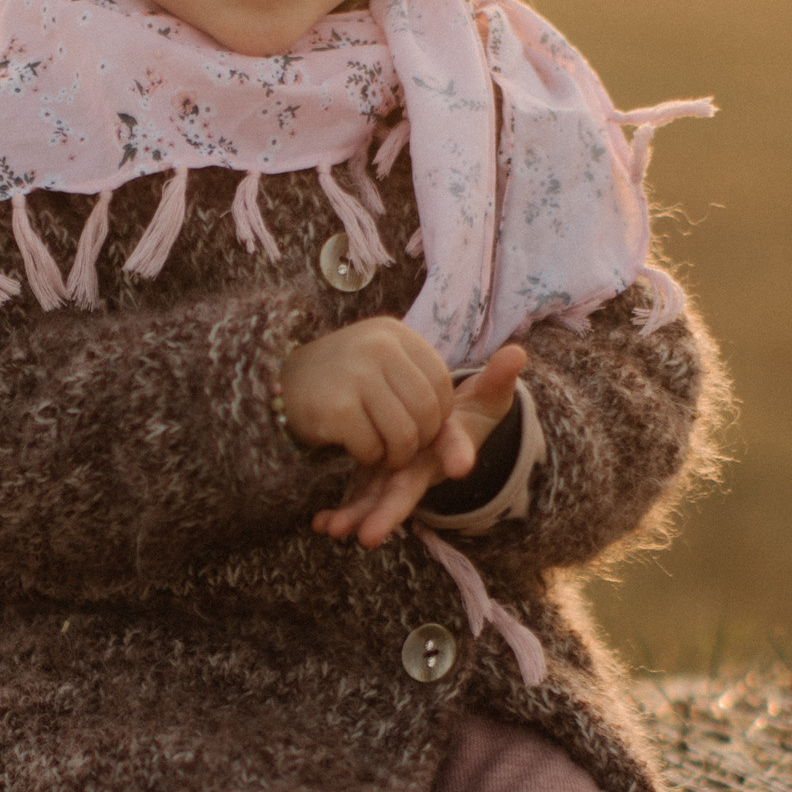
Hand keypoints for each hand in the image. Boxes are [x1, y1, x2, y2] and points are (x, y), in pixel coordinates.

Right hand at [280, 318, 464, 470]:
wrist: (273, 384)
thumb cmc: (338, 379)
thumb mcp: (383, 361)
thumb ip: (433, 371)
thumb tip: (518, 356)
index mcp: (395, 334)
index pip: (441, 384)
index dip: (435, 417)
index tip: (416, 426)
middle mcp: (378, 347)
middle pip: (427, 411)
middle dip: (419, 441)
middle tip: (400, 447)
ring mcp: (356, 375)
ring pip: (404, 434)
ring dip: (395, 455)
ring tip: (381, 452)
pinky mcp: (336, 407)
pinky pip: (372, 449)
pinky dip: (368, 457)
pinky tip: (355, 448)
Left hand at [312, 342, 527, 549]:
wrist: (451, 428)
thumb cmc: (472, 412)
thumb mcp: (488, 395)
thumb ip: (498, 378)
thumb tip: (518, 354)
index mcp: (448, 446)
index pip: (454, 449)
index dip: (457, 455)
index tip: (459, 466)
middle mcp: (421, 467)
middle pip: (406, 491)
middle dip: (388, 514)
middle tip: (370, 535)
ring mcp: (396, 475)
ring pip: (377, 500)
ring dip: (356, 516)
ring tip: (333, 529)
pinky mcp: (375, 477)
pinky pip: (359, 498)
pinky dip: (342, 512)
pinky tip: (320, 523)